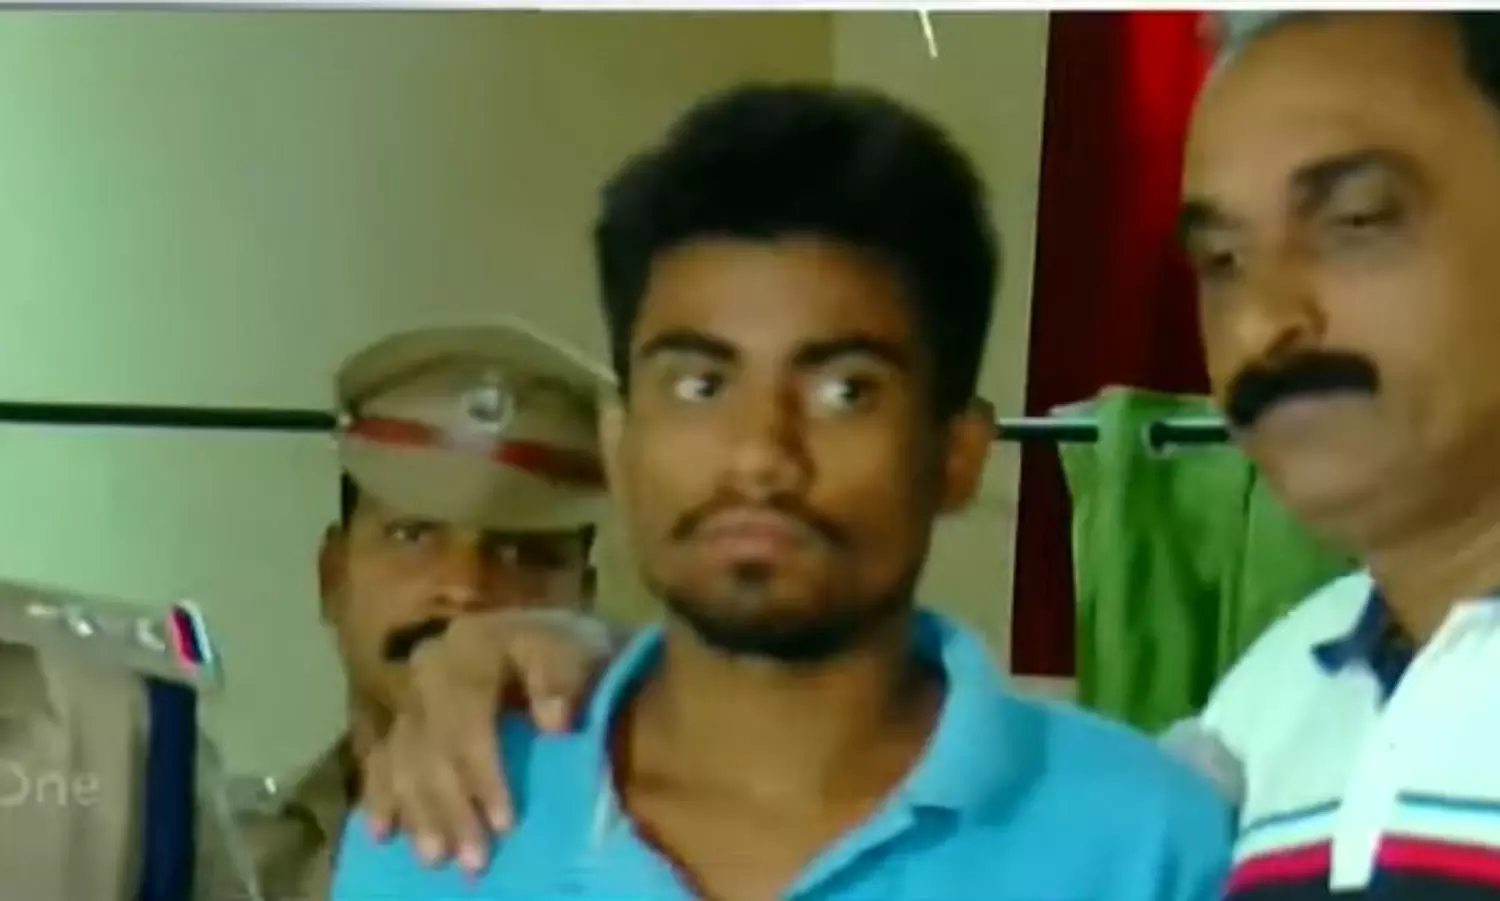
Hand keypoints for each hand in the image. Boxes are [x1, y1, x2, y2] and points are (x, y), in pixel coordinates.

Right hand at [360, 608, 617, 872]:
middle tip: (472, 859)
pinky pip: (378, 757)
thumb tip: (555, 721)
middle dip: (450, 808)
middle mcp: (428, 672)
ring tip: (434, 856)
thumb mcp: (575, 647)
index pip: (468, 721)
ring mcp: (409, 695)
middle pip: (431, 748)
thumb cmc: (563, 646)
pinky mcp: (399, 715)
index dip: (483, 776)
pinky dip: (379, 795)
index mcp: (470, 650)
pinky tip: (381, 831)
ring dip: (418, 812)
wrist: (540, 631)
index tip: (504, 824)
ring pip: (403, 759)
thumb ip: (563, 678)